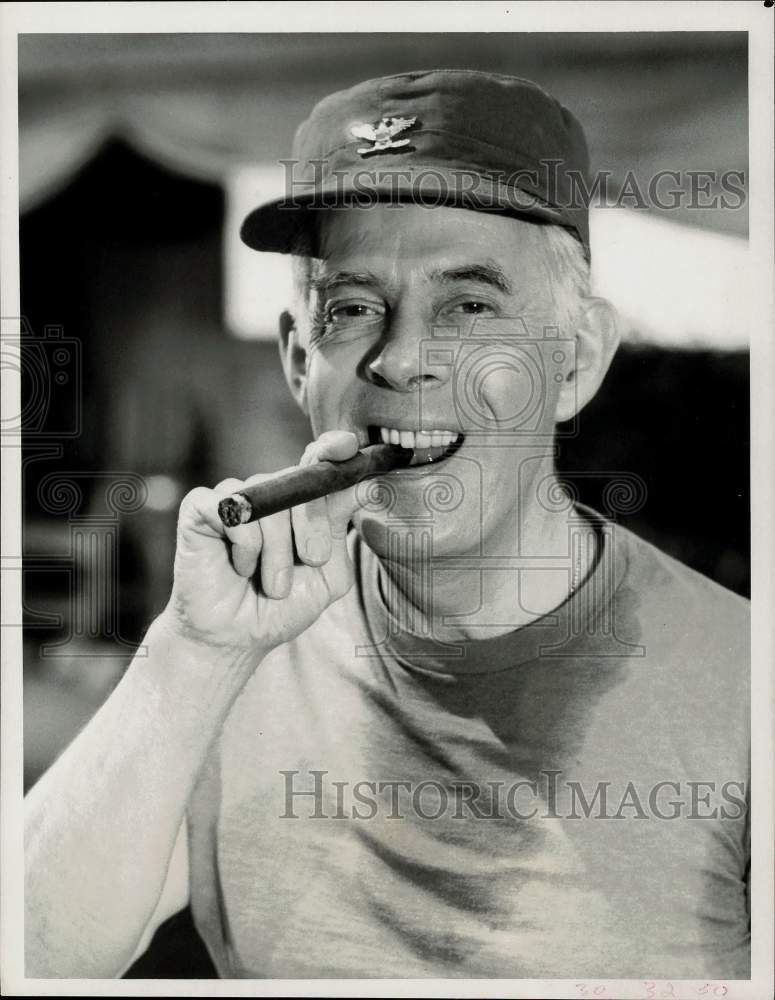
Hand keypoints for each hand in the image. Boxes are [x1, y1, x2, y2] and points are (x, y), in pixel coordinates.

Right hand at [160, 430, 361, 656]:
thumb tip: (365, 485)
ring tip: (271, 583)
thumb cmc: (282, 606)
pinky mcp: (200, 508)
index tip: (347, 446)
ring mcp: (234, 497)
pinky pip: (232, 509)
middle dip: (312, 527)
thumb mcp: (328, 572)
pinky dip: (245, 544)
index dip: (331, 449)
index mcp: (300, 503)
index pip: (318, 463)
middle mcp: (267, 492)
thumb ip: (341, 529)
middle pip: (299, 482)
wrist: (237, 637)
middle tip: (310, 561)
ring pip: (267, 499)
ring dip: (277, 552)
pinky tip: (239, 566)